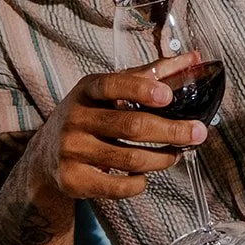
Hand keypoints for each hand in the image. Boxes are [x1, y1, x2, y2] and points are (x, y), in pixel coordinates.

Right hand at [29, 56, 206, 201]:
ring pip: (130, 158)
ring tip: (176, 154)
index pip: (113, 85)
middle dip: (172, 130)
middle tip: (199, 133)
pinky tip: (146, 175)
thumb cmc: (90, 115)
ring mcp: (71, 150)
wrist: (46, 156)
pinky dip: (139, 182)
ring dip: (162, 158)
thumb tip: (195, 59)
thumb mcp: (111, 91)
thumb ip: (151, 74)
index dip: (141, 90)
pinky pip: (118, 186)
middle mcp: (75, 118)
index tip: (168, 96)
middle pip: (131, 125)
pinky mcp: (73, 180)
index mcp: (87, 90)